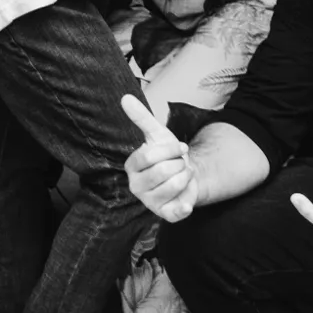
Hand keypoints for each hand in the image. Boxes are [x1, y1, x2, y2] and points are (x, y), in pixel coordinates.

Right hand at [123, 93, 199, 222]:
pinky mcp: (165, 215)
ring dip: (186, 175)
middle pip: (162, 171)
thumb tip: (125, 98)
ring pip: (173, 185)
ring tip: (183, 174)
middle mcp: (136, 186)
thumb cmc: (169, 155)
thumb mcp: (158, 134)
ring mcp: (149, 202)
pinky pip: (176, 211)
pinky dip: (185, 204)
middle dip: (180, 163)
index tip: (181, 148)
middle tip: (180, 164)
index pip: (149, 156)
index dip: (170, 149)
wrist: (187, 175)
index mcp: (131, 166)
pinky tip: (186, 199)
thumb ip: (142, 118)